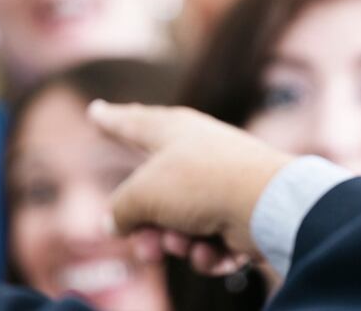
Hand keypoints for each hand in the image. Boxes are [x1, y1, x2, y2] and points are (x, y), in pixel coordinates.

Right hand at [88, 102, 294, 274]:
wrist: (265, 206)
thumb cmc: (200, 184)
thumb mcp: (142, 195)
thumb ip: (120, 209)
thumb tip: (115, 223)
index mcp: (172, 130)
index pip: (132, 123)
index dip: (110, 119)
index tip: (96, 110)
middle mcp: (196, 153)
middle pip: (153, 195)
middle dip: (146, 227)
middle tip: (145, 246)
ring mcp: (219, 185)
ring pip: (178, 224)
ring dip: (174, 242)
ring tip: (183, 243)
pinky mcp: (239, 215)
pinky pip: (206, 241)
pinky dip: (206, 251)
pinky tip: (212, 250)